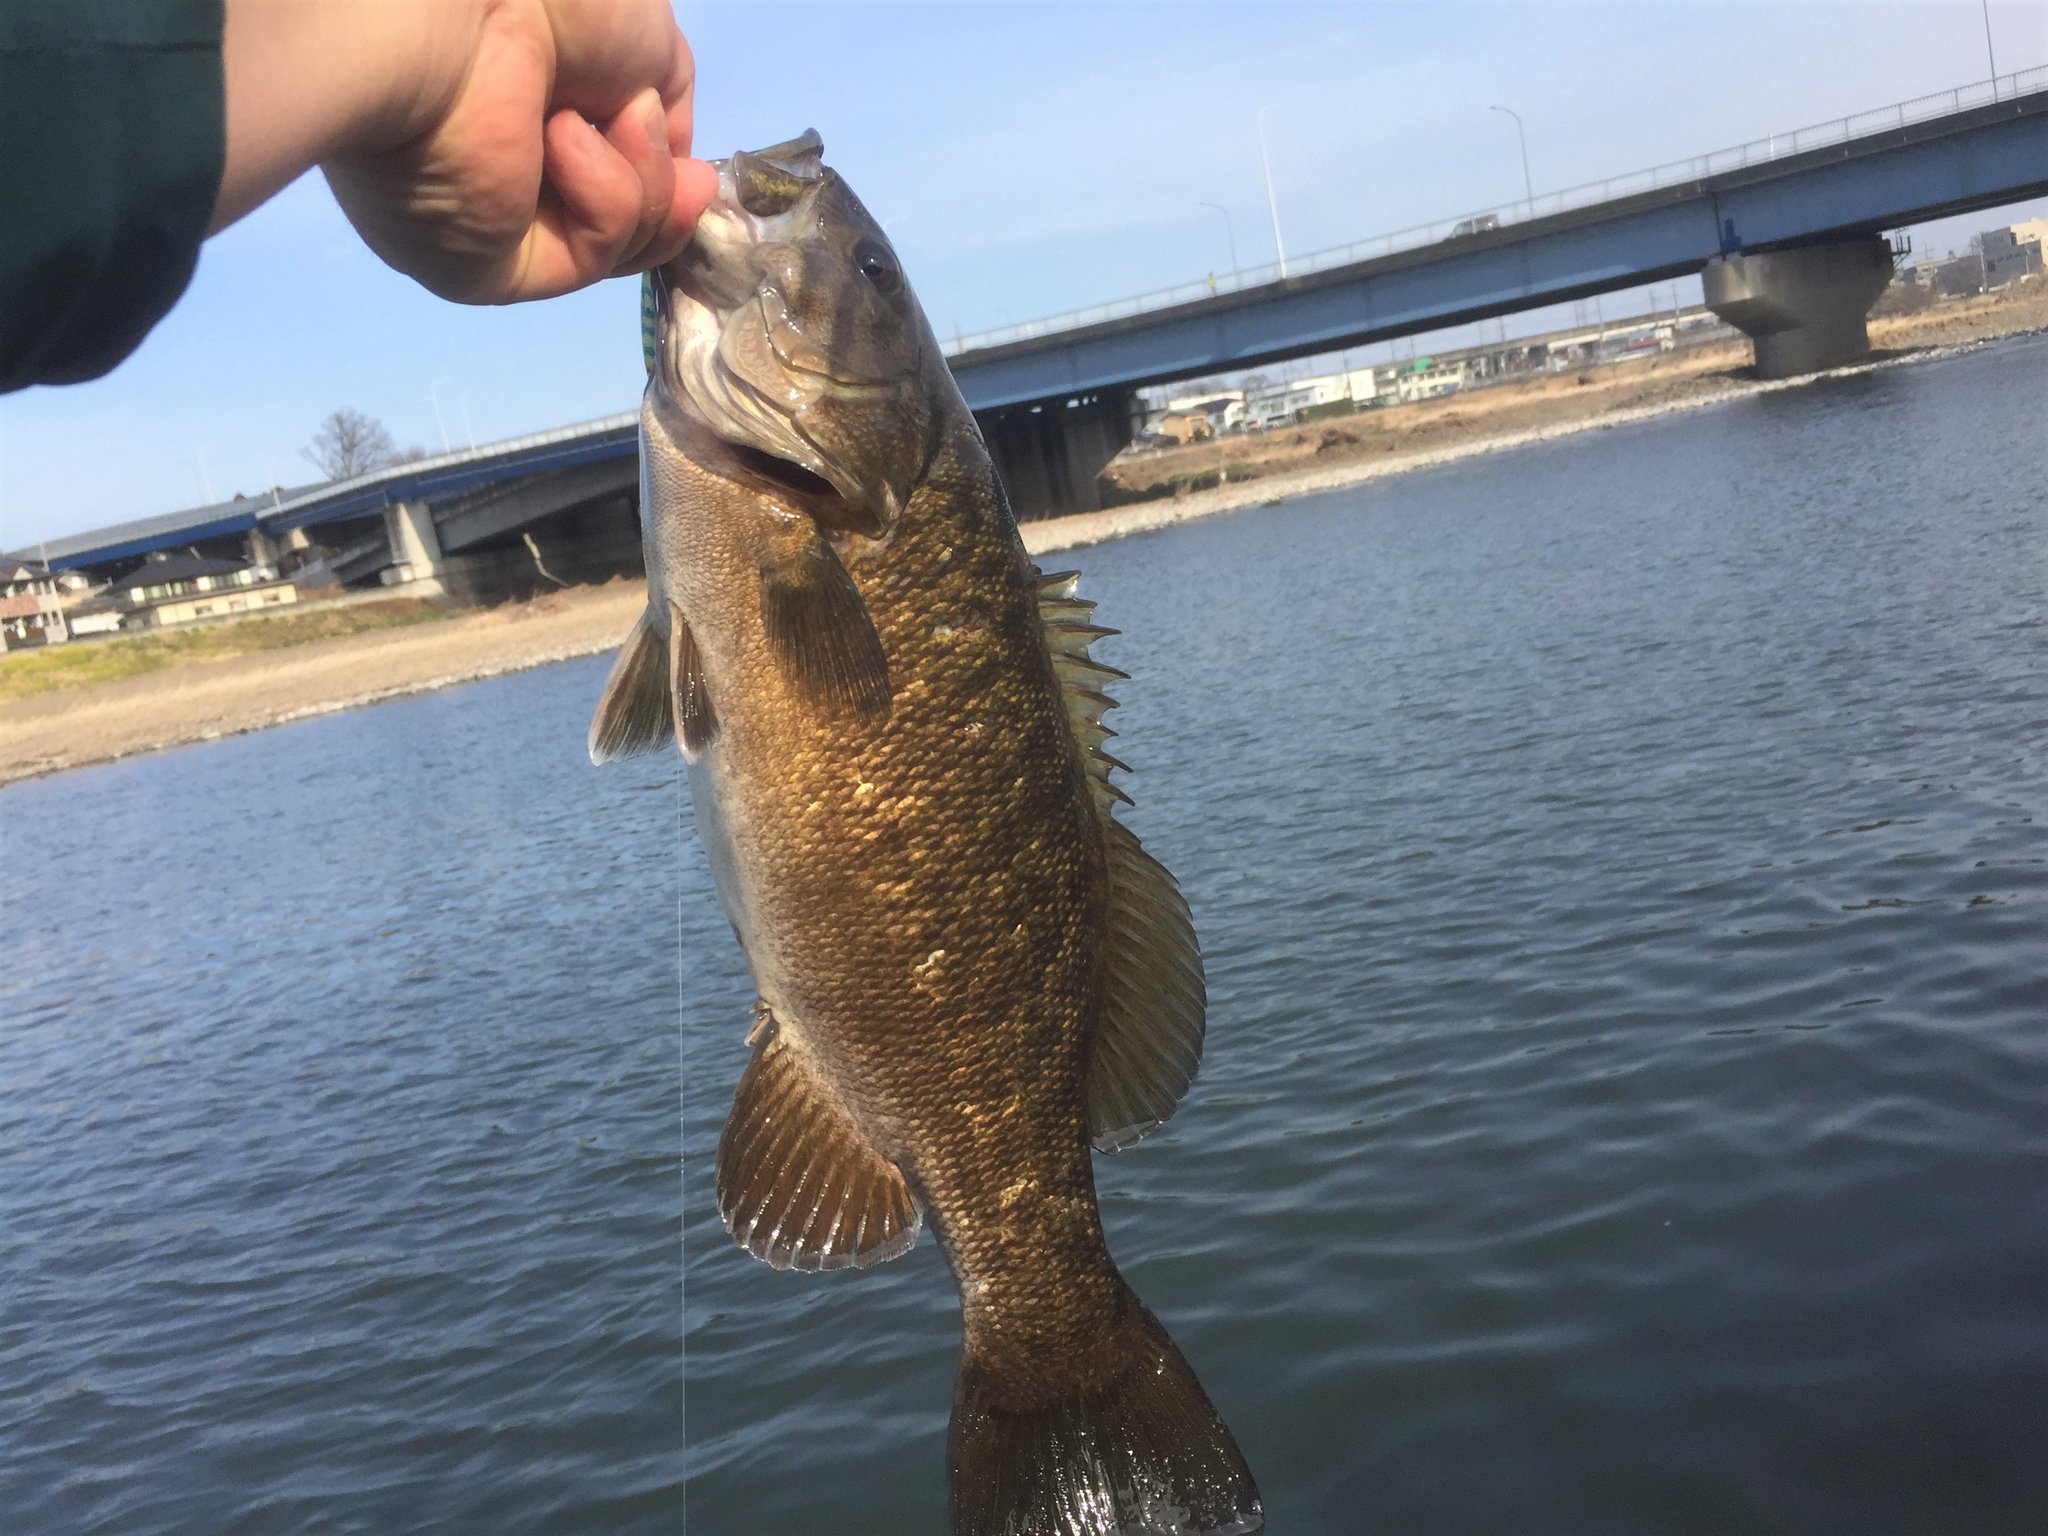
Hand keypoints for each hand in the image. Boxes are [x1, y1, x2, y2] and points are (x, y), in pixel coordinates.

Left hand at [214, 0, 717, 303]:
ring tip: (617, 116)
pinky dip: (601, 199)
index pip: (611, 182)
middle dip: (662, 206)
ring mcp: (496, 226)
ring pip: (612, 249)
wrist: (469, 2)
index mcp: (530, 118)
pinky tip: (565, 136)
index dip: (663, 186)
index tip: (698, 176)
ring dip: (639, 185)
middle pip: (619, 230)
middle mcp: (507, 175)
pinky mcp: (486, 269)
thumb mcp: (645, 45)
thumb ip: (666, 106)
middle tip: (690, 182)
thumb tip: (680, 169)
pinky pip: (581, 260)